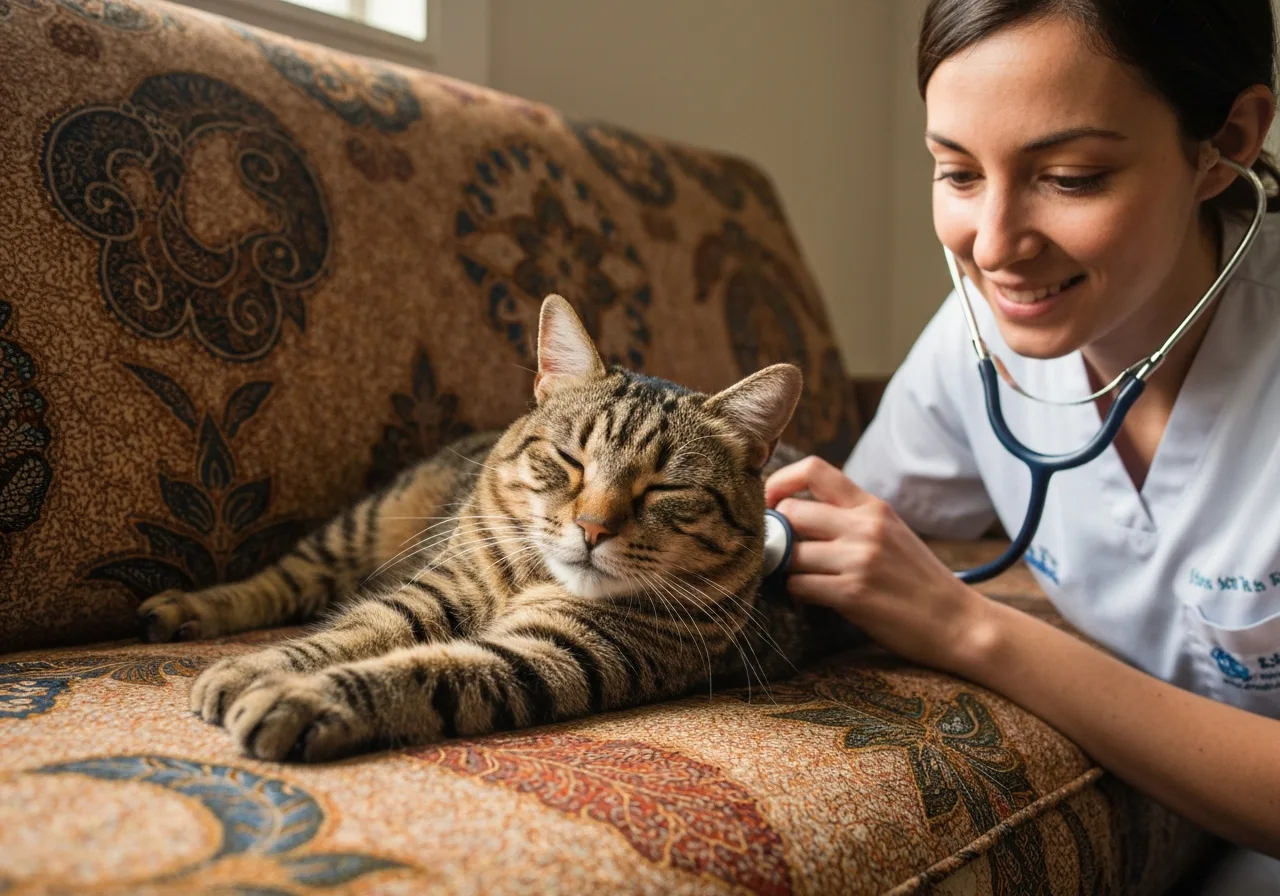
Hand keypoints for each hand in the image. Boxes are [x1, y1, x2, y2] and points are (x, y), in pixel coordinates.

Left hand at [765, 456, 988, 672]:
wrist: (959, 622)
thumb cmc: (919, 581)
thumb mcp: (891, 533)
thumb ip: (851, 518)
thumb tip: (794, 513)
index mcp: (873, 507)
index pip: (815, 469)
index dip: (780, 481)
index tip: (770, 502)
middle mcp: (865, 526)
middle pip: (791, 512)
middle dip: (778, 534)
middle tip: (780, 552)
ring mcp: (858, 559)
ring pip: (789, 553)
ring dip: (786, 569)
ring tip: (800, 579)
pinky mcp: (852, 593)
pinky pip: (798, 585)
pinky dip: (796, 593)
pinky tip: (810, 598)